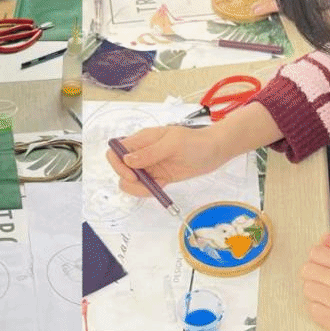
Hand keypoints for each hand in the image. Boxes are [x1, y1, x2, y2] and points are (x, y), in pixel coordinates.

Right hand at [106, 126, 225, 195]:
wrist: (214, 151)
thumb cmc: (196, 142)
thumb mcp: (173, 144)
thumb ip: (150, 152)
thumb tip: (128, 160)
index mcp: (142, 139)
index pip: (116, 150)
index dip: (118, 165)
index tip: (132, 174)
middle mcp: (142, 152)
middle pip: (120, 169)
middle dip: (129, 180)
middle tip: (147, 183)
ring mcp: (149, 165)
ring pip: (130, 181)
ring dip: (139, 189)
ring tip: (157, 186)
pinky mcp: (158, 176)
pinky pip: (144, 187)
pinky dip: (149, 191)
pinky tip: (162, 186)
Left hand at [301, 232, 329, 330]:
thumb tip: (327, 237)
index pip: (316, 252)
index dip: (317, 259)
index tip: (324, 266)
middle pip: (308, 269)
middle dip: (313, 276)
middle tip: (325, 284)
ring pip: (308, 289)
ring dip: (314, 294)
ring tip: (327, 297)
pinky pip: (313, 310)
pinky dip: (318, 310)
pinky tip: (329, 310)